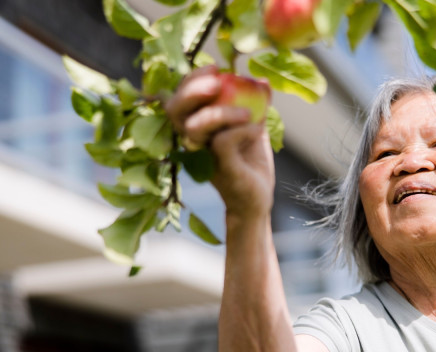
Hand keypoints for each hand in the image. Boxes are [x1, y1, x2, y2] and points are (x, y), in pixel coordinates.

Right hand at [166, 66, 274, 218]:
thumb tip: (261, 80)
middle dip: (191, 91)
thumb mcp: (252, 127)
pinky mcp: (220, 168)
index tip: (215, 68)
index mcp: (196, 127)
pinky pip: (223, 141)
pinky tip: (258, 130)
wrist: (258, 199)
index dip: (191, 80)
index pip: (180, 98)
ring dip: (220, 113)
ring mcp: (203, 155)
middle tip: (217, 83)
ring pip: (195, 127)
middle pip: (174, 111)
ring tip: (247, 113)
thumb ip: (254, 104)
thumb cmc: (250, 164)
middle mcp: (193, 141)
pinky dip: (243, 130)